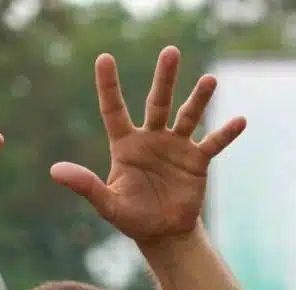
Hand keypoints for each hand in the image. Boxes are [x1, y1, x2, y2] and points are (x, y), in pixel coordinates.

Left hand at [51, 47, 246, 247]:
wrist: (164, 232)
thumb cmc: (132, 216)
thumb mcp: (107, 203)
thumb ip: (86, 185)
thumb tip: (55, 170)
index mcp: (125, 144)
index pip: (114, 109)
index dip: (109, 85)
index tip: (105, 58)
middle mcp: (151, 138)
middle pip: (157, 102)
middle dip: (164, 77)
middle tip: (170, 51)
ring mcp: (176, 147)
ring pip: (188, 116)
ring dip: (199, 98)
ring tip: (210, 80)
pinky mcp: (197, 161)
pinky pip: (213, 144)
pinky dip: (226, 133)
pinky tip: (240, 121)